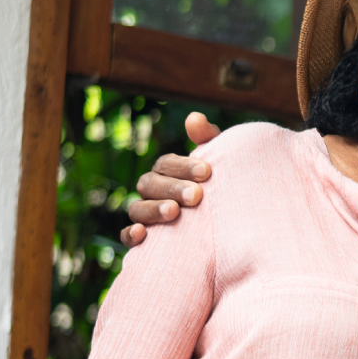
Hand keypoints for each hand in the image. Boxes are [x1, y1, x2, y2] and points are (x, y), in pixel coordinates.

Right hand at [119, 112, 220, 246]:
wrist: (231, 228)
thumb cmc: (222, 190)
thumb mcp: (220, 166)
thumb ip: (208, 141)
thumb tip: (194, 118)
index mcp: (169, 172)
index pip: (167, 164)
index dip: (183, 166)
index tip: (207, 172)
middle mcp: (153, 191)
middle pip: (150, 184)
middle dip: (172, 188)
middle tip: (196, 196)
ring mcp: (146, 215)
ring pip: (137, 209)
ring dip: (153, 209)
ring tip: (174, 212)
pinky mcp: (144, 240)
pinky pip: (126, 236)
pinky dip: (130, 235)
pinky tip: (142, 234)